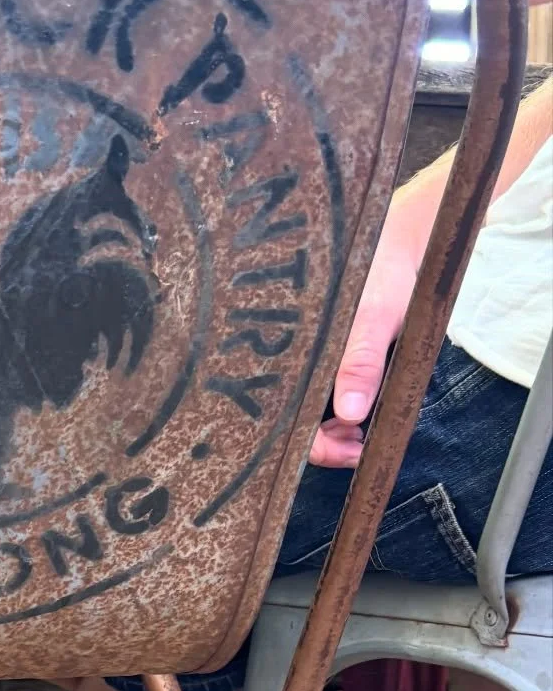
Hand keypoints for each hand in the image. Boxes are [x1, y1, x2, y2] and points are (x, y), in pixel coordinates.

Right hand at [309, 231, 420, 467]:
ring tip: (361, 432)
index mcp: (295, 353)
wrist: (401, 238)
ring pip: (308, 412)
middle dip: (325, 440)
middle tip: (360, 445)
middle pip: (293, 421)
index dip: (317, 444)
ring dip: (334, 428)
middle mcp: (296, 360)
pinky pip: (323, 396)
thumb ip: (360, 365)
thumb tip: (349, 414)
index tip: (352, 452)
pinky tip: (358, 413)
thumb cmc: (381, 272)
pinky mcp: (329, 358)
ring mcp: (311, 361)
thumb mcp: (374, 319)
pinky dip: (338, 412)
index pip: (288, 419)